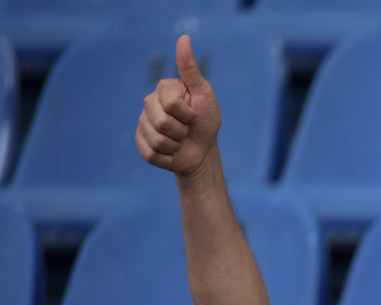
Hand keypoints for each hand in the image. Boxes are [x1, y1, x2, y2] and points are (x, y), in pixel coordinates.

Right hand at [135, 35, 220, 178]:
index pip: (171, 103)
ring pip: (156, 139)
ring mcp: (143, 123)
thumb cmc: (206, 121)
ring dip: (176, 145)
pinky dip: (168, 157)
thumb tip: (184, 37)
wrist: (203, 152)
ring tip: (180, 141)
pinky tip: (172, 152)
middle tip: (187, 129)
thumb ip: (190, 69)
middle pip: (161, 122)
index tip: (194, 114)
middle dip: (182, 130)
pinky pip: (150, 153)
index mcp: (163, 89)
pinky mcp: (141, 144)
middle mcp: (149, 103)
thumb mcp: (204, 94)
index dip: (188, 114)